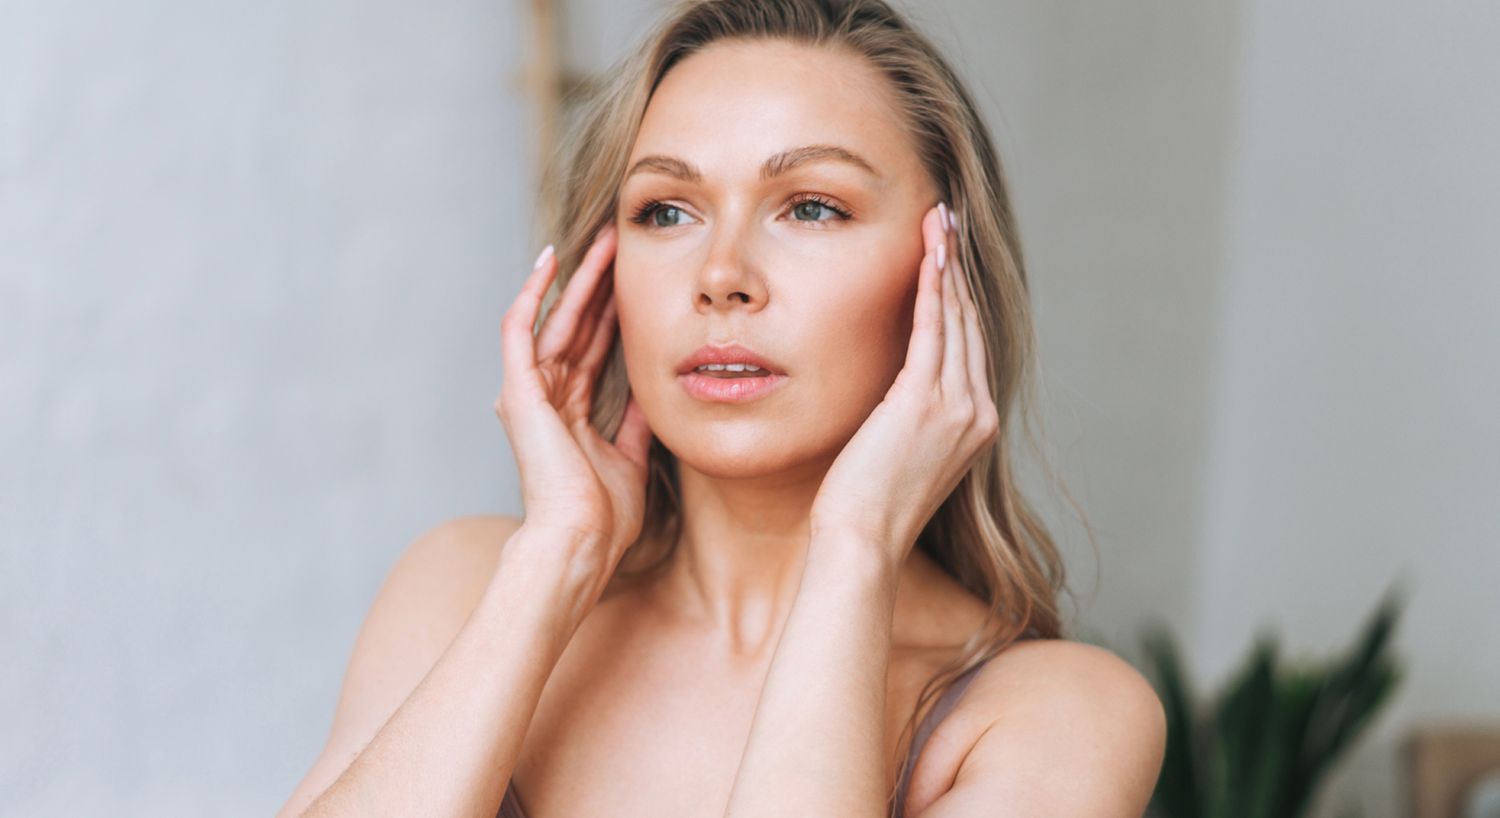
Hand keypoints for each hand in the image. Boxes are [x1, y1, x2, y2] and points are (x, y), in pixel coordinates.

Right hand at [494, 223, 653, 566]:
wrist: (580, 542)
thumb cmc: (604, 518)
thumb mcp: (633, 459)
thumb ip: (637, 423)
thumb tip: (654, 392)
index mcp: (571, 413)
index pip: (596, 348)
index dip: (616, 311)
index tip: (639, 279)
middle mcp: (548, 397)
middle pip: (578, 326)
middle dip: (600, 284)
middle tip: (622, 243)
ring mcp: (530, 392)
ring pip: (555, 319)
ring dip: (578, 279)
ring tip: (602, 241)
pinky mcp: (518, 391)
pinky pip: (520, 329)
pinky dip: (532, 293)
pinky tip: (549, 261)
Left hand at [809, 203, 998, 566]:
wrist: (861, 540)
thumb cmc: (864, 507)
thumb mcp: (896, 454)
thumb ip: (905, 418)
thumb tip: (888, 394)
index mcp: (975, 426)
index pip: (969, 346)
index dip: (960, 297)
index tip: (948, 256)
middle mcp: (977, 413)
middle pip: (970, 323)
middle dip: (959, 268)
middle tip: (947, 221)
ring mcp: (958, 407)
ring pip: (957, 318)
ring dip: (948, 265)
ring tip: (939, 222)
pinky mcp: (926, 402)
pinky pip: (934, 330)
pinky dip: (933, 288)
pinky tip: (929, 255)